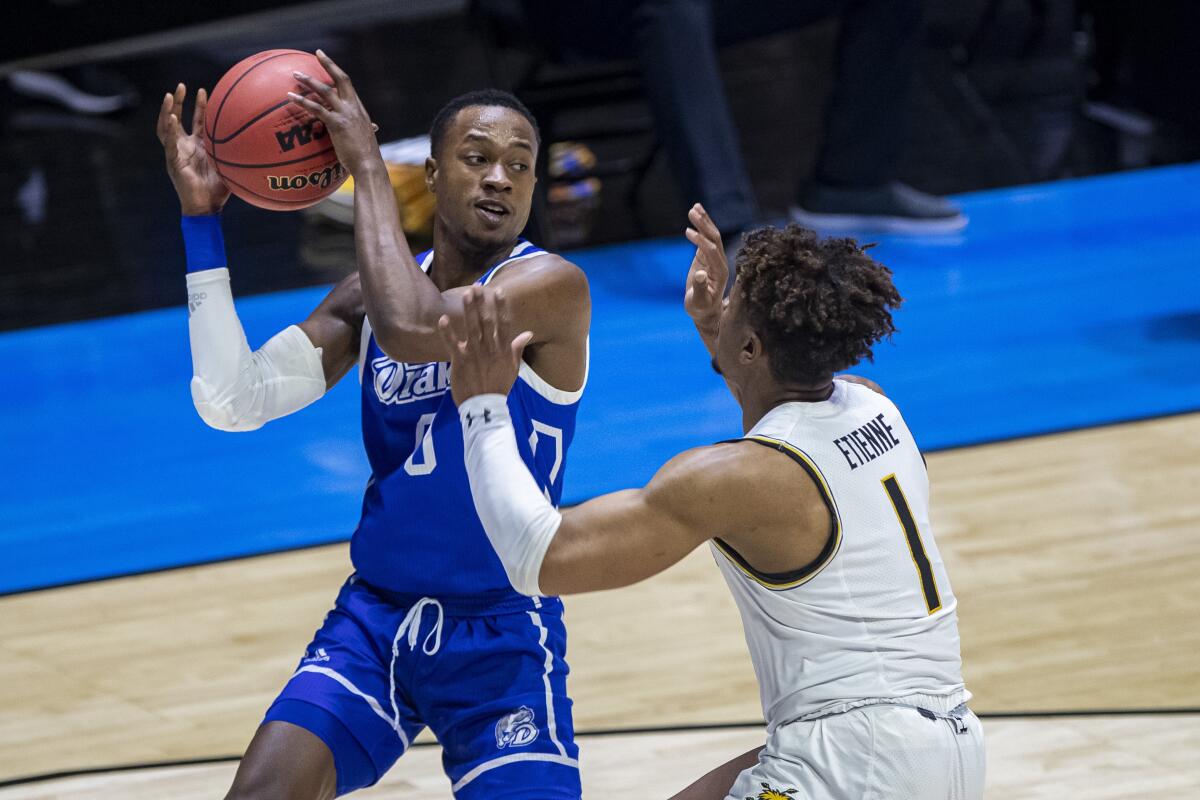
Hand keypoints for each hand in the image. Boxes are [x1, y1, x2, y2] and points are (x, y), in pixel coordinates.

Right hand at [156, 83, 230, 214]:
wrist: (206, 208)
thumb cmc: (219, 192)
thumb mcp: (232, 167)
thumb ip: (241, 155)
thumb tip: (262, 145)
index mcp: (198, 147)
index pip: (196, 122)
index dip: (200, 107)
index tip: (205, 91)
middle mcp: (185, 147)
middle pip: (178, 119)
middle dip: (180, 102)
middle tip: (182, 85)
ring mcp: (177, 153)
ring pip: (167, 127)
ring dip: (168, 111)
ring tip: (171, 95)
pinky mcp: (172, 161)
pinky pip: (169, 142)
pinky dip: (168, 128)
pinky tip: (170, 117)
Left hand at [287, 50, 381, 176]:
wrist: (369, 166)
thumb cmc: (366, 158)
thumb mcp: (365, 139)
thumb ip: (365, 130)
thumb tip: (372, 129)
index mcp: (359, 110)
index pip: (347, 85)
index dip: (336, 71)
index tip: (325, 59)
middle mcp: (354, 108)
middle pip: (341, 79)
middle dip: (329, 64)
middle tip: (317, 53)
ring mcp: (346, 115)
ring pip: (326, 91)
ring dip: (310, 81)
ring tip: (295, 74)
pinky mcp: (337, 124)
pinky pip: (317, 109)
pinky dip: (303, 102)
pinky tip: (290, 97)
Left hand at [438, 286, 533, 405]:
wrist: (485, 407)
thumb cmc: (499, 387)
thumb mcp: (513, 368)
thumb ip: (517, 348)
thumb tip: (528, 332)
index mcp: (503, 350)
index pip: (503, 324)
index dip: (501, 307)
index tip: (498, 291)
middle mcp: (489, 349)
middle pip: (486, 322)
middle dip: (482, 303)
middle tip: (477, 286)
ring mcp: (474, 354)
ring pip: (471, 328)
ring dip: (469, 310)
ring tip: (466, 294)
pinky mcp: (460, 361)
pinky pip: (452, 344)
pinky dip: (447, 332)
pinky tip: (442, 318)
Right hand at [684, 203, 727, 338]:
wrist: (705, 310)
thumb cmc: (700, 308)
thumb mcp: (698, 302)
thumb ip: (700, 288)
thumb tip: (700, 274)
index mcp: (720, 272)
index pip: (712, 252)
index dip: (701, 241)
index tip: (688, 232)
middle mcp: (720, 262)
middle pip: (715, 239)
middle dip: (704, 225)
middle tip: (693, 211)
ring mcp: (715, 258)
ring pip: (712, 236)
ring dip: (704, 221)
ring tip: (695, 207)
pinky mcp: (707, 256)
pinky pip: (705, 238)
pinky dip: (701, 226)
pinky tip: (695, 214)